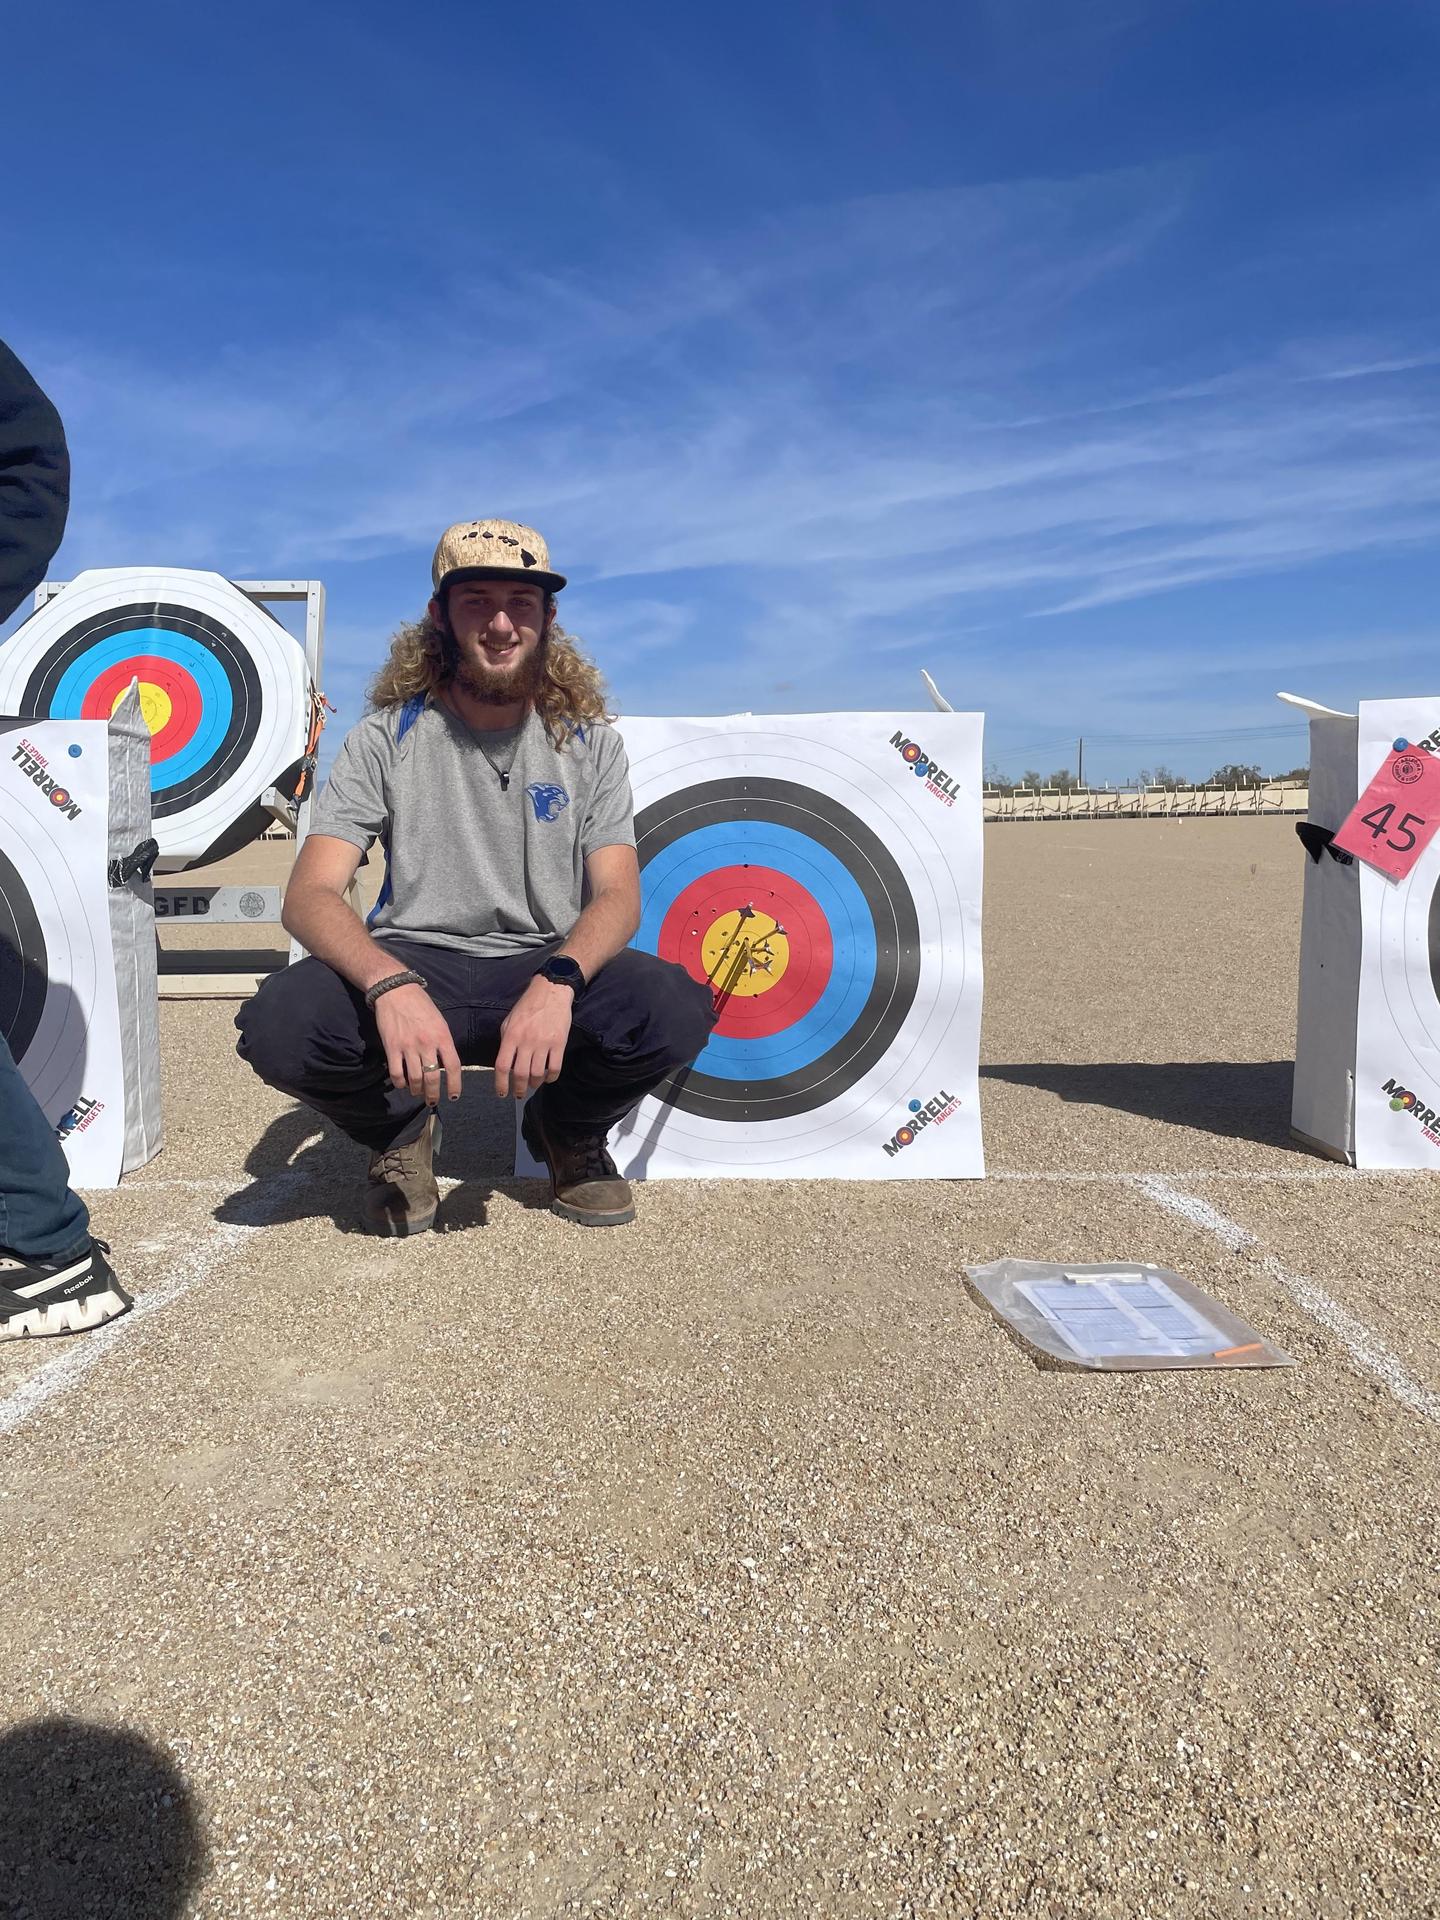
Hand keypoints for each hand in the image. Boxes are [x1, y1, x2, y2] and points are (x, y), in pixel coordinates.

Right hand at [373, 985, 461, 1104]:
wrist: (396, 991)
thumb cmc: (421, 1005)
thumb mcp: (439, 1021)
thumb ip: (443, 1042)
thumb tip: (445, 1064)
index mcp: (442, 1036)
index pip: (453, 1066)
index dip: (454, 1084)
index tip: (453, 1096)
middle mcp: (427, 1043)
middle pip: (433, 1078)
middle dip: (433, 1094)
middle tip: (432, 1101)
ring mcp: (408, 1046)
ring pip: (415, 1079)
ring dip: (417, 1091)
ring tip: (418, 1093)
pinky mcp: (392, 1047)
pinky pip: (396, 1073)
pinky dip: (400, 1083)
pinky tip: (402, 1084)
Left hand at [494, 977, 572, 1099]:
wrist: (551, 992)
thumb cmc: (528, 1006)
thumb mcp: (509, 1021)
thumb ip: (505, 1041)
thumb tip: (505, 1063)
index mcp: (511, 1035)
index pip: (502, 1066)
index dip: (500, 1083)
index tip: (502, 1093)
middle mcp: (526, 1041)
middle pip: (520, 1074)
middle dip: (519, 1089)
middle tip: (519, 1094)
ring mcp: (544, 1043)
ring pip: (538, 1074)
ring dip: (534, 1084)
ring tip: (533, 1084)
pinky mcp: (559, 1043)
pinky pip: (555, 1068)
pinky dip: (551, 1078)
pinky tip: (548, 1078)